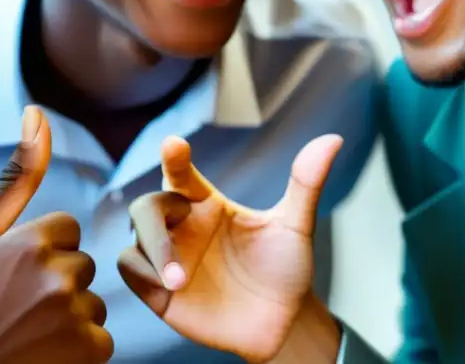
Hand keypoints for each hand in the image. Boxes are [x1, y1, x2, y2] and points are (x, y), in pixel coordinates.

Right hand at [0, 106, 112, 363]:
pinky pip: (100, 340)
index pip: (65, 231)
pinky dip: (76, 351)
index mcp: (32, 242)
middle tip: (10, 311)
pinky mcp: (88, 353)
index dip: (37, 254)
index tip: (6, 277)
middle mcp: (59, 274)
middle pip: (81, 265)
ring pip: (91, 303)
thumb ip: (15, 180)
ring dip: (66, 319)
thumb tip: (37, 112)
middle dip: (54, 284)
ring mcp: (75, 316)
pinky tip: (40, 357)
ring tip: (21, 337)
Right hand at [117, 134, 343, 363]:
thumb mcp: (296, 225)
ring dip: (151, 251)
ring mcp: (170, 259)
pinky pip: (132, 273)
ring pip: (136, 239)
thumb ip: (306, 183)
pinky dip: (141, 274)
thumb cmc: (287, 267)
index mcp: (208, 204)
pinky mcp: (160, 293)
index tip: (175, 145)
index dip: (175, 158)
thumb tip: (332, 140)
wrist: (283, 323)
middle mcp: (184, 227)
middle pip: (148, 206)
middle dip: (154, 217)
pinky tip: (168, 286)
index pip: (182, 174)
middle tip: (178, 235)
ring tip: (179, 280)